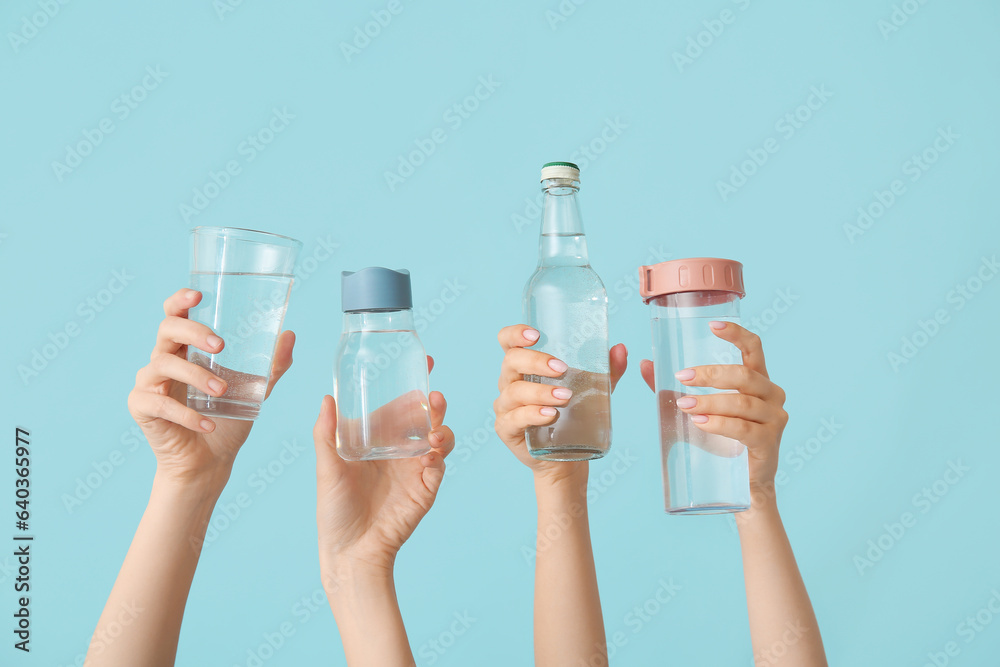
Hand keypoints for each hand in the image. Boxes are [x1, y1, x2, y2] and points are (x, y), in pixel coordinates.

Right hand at [127, 288, 294, 491]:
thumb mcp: (254, 389)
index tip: (198, 295)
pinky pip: (159, 403)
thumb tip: (290, 334)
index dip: (180, 300)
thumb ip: (271, 364)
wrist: (210, 461)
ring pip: (163, 364)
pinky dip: (186, 414)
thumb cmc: (228, 419)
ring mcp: (149, 382)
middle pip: (167, 330)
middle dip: (193, 332)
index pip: (174, 314)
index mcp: (185, 349)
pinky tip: (208, 424)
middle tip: (221, 345)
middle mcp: (163, 360)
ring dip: (196, 375)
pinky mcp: (141, 408)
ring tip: (222, 392)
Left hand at [313, 357, 454, 578]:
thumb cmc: (335, 510)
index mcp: (377, 439)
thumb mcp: (326, 468)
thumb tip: (327, 398)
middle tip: (433, 397)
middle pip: (424, 417)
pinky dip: (438, 456)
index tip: (424, 363)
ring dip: (440, 427)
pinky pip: (440, 465)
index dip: (413, 384)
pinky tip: (427, 456)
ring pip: (438, 437)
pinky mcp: (426, 488)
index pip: (400, 404)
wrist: (350, 551)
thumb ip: (327, 434)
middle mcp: (399, 449)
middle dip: (433, 403)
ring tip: (432, 429)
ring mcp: (415, 468)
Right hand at [493, 324, 627, 486]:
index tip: (536, 335)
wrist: (569, 455)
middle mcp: (510, 383)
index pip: (508, 341)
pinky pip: (514, 419)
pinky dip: (532, 415)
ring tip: (565, 398)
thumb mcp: (593, 389)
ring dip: (540, 392)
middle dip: (536, 361)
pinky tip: (550, 415)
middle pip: (511, 361)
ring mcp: (506, 407)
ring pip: (514, 391)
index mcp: (524, 366)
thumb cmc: (574, 415)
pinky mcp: (506, 429)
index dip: (515, 333)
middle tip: (562, 369)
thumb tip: (620, 348)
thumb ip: (607, 370)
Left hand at [639, 322, 786, 490]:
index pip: (754, 348)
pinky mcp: (769, 443)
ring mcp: (774, 419)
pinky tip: (701, 423)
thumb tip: (645, 364)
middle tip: (682, 378)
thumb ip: (676, 388)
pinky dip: (720, 425)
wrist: (743, 488)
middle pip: (743, 375)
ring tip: (685, 405)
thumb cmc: (722, 442)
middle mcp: (771, 395)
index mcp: (758, 380)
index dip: (736, 334)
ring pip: (742, 403)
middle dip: (710, 375)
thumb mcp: (698, 410)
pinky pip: (744, 429)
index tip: (712, 325)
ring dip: (710, 402)